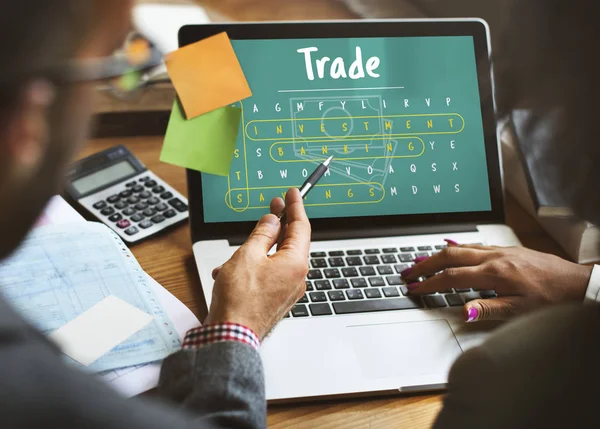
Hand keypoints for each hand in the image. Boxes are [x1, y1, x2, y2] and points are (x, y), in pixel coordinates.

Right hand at [205, 188, 309, 339]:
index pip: (301, 227)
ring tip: (235, 255)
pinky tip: (231, 272)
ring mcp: (287, 290)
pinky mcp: (276, 299)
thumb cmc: (239, 300)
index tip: (293, 193)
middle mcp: (297, 277)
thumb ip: (262, 234)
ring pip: (275, 259)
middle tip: (273, 206)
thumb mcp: (248, 255)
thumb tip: (272, 221)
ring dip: (256, 251)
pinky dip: (252, 268)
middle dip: (277, 225)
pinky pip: (268, 275)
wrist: (231, 336)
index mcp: (296, 263)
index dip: (296, 207)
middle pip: (290, 242)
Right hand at [402, 241, 592, 321]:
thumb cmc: (552, 299)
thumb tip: (462, 310)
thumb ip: (488, 309)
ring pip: (461, 247)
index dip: (429, 283)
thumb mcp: (521, 311)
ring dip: (437, 254)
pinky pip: (474, 244)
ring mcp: (500, 251)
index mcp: (495, 273)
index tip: (414, 288)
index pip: (452, 277)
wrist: (579, 284)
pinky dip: (456, 247)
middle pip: (449, 255)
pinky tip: (451, 247)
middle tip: (407, 271)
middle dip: (425, 263)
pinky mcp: (507, 250)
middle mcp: (495, 257)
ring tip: (420, 261)